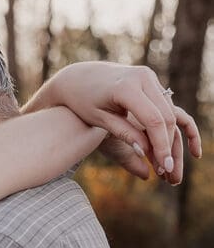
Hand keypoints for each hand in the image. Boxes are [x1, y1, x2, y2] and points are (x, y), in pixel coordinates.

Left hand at [43, 63, 200, 182]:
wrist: (78, 78)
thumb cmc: (83, 102)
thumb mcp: (100, 120)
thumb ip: (124, 133)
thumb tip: (145, 152)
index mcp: (126, 88)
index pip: (153, 120)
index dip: (161, 146)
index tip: (165, 167)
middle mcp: (141, 78)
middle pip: (166, 116)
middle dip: (168, 145)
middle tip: (168, 171)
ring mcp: (147, 76)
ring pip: (169, 110)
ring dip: (170, 137)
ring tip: (165, 163)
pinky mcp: (149, 79)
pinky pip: (163, 105)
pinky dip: (165, 126)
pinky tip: (163, 146)